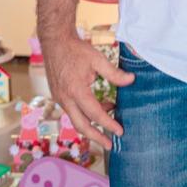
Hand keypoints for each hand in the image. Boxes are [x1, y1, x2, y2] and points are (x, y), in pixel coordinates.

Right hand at [43, 33, 132, 149]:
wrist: (55, 42)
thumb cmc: (76, 50)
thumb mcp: (98, 59)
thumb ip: (114, 73)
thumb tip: (131, 81)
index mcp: (76, 91)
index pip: (95, 114)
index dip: (109, 124)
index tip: (120, 131)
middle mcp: (65, 99)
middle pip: (81, 125)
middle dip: (96, 137)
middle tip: (110, 145)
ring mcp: (59, 98)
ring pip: (76, 119)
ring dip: (92, 124)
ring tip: (110, 121)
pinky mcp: (58, 95)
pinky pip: (73, 110)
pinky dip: (86, 113)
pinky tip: (101, 106)